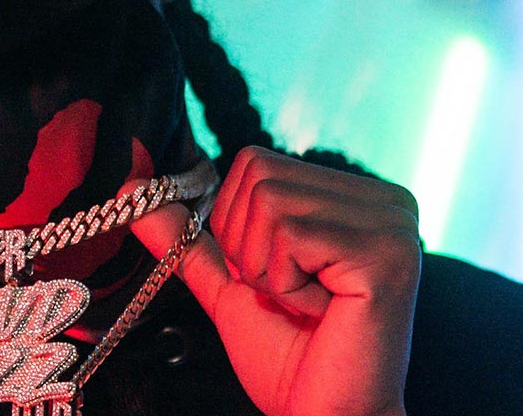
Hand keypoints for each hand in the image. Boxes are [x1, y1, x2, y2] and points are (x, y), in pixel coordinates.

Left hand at [131, 147, 420, 415]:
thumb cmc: (289, 360)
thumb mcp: (229, 283)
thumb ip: (187, 234)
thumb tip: (129, 184)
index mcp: (356, 196)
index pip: (255, 162)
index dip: (238, 227)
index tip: (281, 279)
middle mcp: (386, 199)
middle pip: (260, 176)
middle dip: (249, 248)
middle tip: (292, 297)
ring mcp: (393, 222)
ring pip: (270, 203)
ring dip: (267, 270)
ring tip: (307, 306)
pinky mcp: (388, 252)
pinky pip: (290, 237)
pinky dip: (286, 286)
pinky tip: (324, 314)